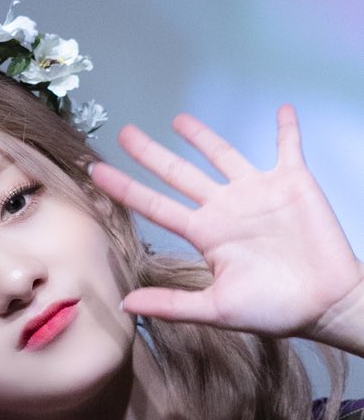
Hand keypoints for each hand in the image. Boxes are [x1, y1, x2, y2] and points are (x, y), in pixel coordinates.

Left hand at [90, 106, 363, 347]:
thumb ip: (171, 304)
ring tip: (179, 120)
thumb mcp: (215, 309)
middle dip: (151, 153)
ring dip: (203, 136)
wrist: (323, 304)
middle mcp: (225, 209)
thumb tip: (124, 304)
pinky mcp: (292, 182)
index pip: (156, 206)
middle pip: (179, 174)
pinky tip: (283, 109)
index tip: (97, 172)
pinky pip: (288, 146)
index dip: (126, 189)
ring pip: (223, 154)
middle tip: (125, 132)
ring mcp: (257, 192)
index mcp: (206, 235)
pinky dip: (286, 128)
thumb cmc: (274, 310)